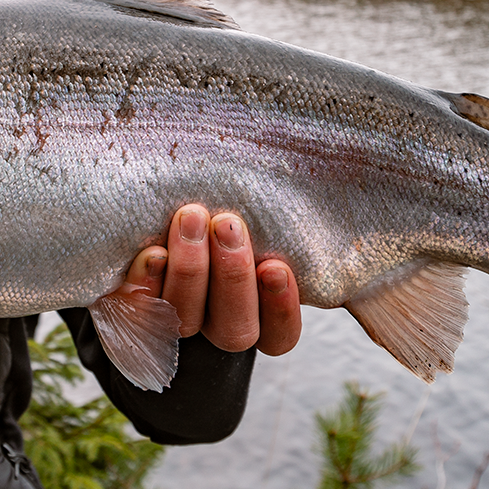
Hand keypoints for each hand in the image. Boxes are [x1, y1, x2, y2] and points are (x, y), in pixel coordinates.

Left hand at [124, 204, 301, 355]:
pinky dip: (146, 281)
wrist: (155, 219)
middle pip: (233, 329)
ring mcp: (175, 320)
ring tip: (192, 218)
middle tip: (228, 224)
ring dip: (191, 269)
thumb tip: (353, 153)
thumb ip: (290, 204)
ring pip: (187, 319)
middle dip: (232, 276)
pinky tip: (151, 251)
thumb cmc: (227, 206)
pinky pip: (140, 309)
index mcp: (260, 315)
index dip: (280, 308)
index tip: (276, 266)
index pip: (279, 335)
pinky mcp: (135, 305)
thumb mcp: (264, 207)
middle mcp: (218, 324)